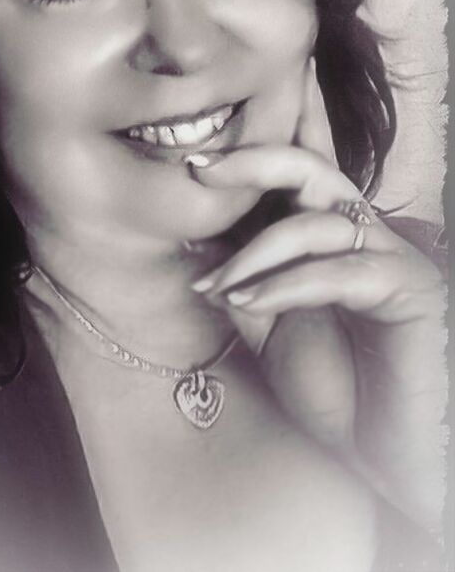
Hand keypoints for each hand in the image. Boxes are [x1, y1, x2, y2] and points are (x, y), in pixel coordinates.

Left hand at [187, 58, 445, 529]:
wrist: (385, 455)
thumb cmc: (336, 390)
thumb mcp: (269, 330)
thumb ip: (240, 281)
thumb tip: (193, 239)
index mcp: (332, 238)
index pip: (300, 174)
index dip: (258, 151)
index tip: (198, 157)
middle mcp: (365, 235)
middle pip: (313, 169)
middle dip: (253, 162)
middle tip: (199, 171)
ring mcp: (392, 258)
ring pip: (318, 222)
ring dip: (255, 251)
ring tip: (216, 284)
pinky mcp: (412, 288)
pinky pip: (340, 272)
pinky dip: (287, 284)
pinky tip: (248, 301)